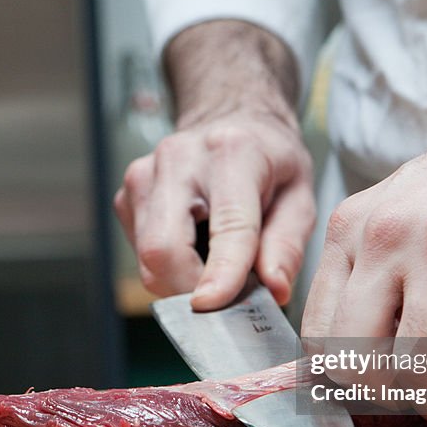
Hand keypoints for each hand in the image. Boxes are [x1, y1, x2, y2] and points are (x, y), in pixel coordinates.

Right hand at [115, 108, 314, 308]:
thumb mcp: (300, 195)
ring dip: (182, 282)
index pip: (225, 225)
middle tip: (226, 301)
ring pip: (148, 260)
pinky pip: (141, 255)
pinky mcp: (126, 197)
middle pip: (164, 248)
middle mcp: (178, 159)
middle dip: (191, 290)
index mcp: (233, 152)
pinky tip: (194, 249)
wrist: (230, 121)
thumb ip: (288, 245)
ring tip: (216, 267)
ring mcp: (143, 177)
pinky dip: (170, 268)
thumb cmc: (269, 161)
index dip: (220, 272)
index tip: (214, 305)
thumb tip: (274, 291)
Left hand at [301, 105, 426, 425]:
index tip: (368, 392)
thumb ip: (375, 264)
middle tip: (412, 402)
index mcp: (354, 225)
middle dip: (384, 396)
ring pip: (418, 369)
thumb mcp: (406, 207)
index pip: (318, 327)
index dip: (339, 375)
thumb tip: (352, 346)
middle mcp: (389, 237)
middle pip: (356, 356)